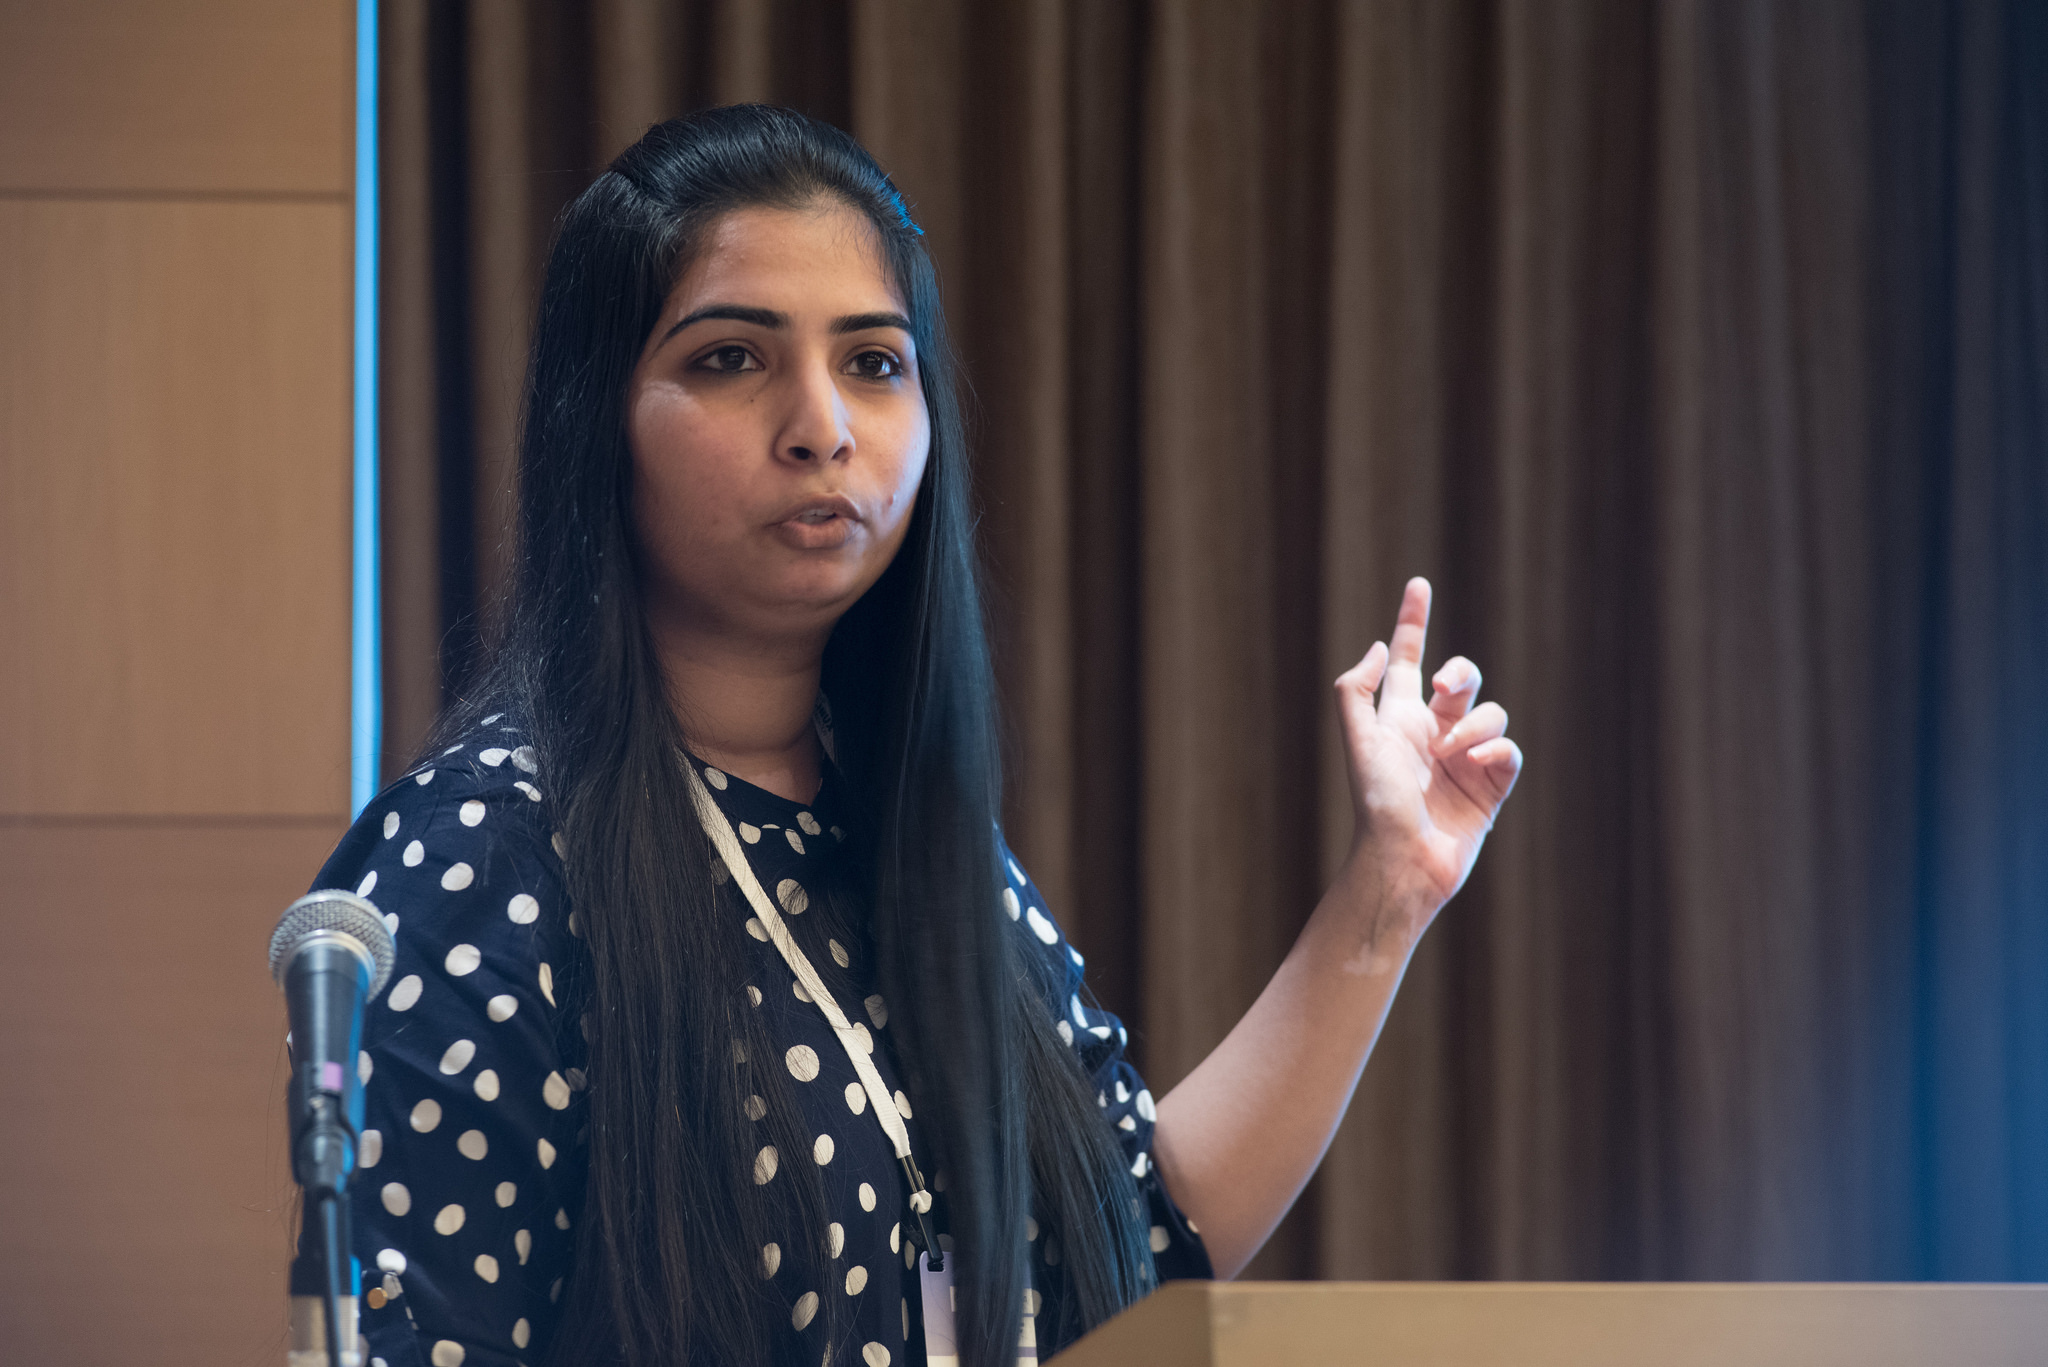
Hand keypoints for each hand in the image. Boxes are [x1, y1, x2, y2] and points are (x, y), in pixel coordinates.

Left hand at [1333, 577, 1521, 938]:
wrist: (1403, 858)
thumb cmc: (1376, 802)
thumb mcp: (1359, 740)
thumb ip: (1356, 689)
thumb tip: (1379, 647)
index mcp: (1400, 717)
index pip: (1410, 658)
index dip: (1413, 620)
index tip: (1418, 584)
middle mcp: (1434, 732)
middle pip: (1463, 677)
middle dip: (1461, 672)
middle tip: (1446, 687)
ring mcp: (1466, 758)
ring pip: (1491, 712)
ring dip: (1472, 724)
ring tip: (1450, 753)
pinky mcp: (1491, 785)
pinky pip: (1508, 750)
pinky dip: (1494, 750)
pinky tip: (1475, 765)